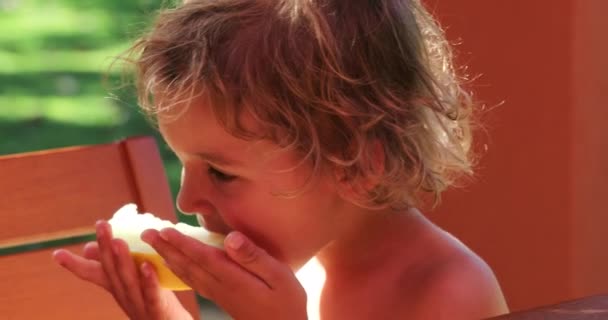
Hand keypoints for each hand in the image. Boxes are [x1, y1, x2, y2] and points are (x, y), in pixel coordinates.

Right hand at [52, 221, 192, 319]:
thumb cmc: (154, 306)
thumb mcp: (131, 284)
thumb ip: (114, 267)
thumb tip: (88, 247)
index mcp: (118, 289)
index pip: (94, 274)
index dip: (75, 265)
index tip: (56, 254)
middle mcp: (124, 297)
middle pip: (111, 271)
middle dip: (105, 247)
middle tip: (101, 224)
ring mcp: (139, 306)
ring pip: (128, 282)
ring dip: (122, 261)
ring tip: (118, 241)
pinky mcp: (158, 311)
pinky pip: (152, 295)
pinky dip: (149, 281)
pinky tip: (147, 266)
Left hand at [142, 228, 307, 319]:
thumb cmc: (287, 302)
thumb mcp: (280, 276)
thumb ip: (254, 257)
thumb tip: (230, 237)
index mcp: (233, 279)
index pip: (201, 257)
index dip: (182, 242)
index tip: (163, 230)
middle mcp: (220, 287)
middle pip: (188, 265)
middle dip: (166, 248)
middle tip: (146, 233)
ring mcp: (219, 294)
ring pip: (187, 274)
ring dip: (168, 258)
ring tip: (154, 245)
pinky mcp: (221, 298)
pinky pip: (193, 282)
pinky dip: (179, 270)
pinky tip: (174, 265)